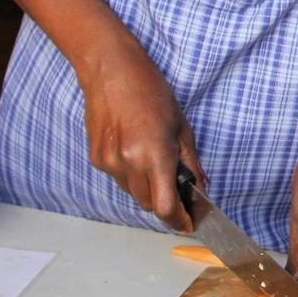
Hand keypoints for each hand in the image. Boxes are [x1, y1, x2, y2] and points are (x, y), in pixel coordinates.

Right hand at [78, 32, 201, 232]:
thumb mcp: (182, 127)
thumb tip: (200, 187)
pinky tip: (135, 148)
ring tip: (154, 156)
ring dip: (147, 186)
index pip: (165, 207)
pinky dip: (131, 173)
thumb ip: (191, 163)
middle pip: (149, 204)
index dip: (179, 221)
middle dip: (165, 200)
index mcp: (155, 155)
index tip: (188, 224)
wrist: (112, 72)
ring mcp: (109, 163)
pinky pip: (118, 178)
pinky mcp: (96, 159)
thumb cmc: (151, 92)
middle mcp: (129, 164)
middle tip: (177, 183)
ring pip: (133, 192)